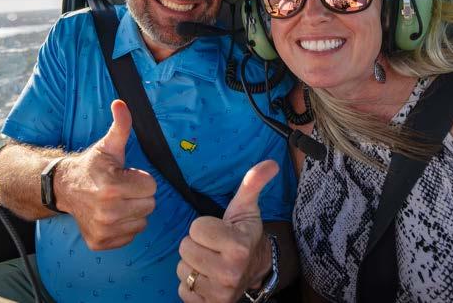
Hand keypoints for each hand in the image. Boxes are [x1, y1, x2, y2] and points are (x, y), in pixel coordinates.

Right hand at [54, 99, 156, 249]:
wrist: (64, 188)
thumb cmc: (91, 166)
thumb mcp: (108, 145)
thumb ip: (121, 125)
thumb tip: (121, 103)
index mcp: (112, 187)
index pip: (152, 186)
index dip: (140, 179)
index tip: (126, 175)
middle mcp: (108, 211)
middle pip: (149, 205)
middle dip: (139, 194)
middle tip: (122, 188)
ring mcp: (104, 229)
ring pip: (142, 221)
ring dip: (133, 211)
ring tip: (117, 200)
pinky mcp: (100, 242)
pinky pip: (131, 236)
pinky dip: (125, 226)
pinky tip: (112, 214)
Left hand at [176, 160, 278, 302]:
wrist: (253, 269)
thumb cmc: (243, 233)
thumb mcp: (246, 207)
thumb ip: (253, 183)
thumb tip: (271, 162)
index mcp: (238, 247)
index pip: (195, 228)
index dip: (204, 226)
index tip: (220, 230)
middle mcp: (229, 273)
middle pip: (184, 248)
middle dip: (196, 244)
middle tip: (213, 246)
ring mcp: (219, 294)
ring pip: (182, 269)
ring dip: (192, 263)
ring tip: (210, 260)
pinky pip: (183, 290)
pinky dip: (191, 284)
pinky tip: (207, 278)